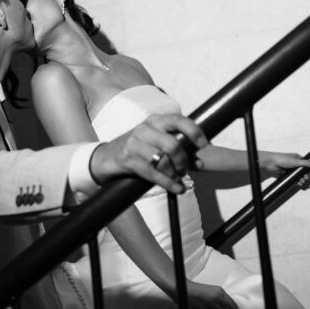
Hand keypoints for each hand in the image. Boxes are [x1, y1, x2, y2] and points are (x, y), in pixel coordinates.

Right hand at [90, 113, 206, 192]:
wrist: (106, 157)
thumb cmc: (138, 149)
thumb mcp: (156, 143)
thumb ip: (179, 149)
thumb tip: (200, 163)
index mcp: (155, 120)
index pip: (178, 120)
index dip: (194, 131)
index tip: (204, 144)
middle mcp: (145, 128)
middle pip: (172, 145)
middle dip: (183, 161)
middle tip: (184, 169)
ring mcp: (134, 143)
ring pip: (163, 160)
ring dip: (175, 173)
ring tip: (178, 178)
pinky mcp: (127, 159)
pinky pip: (153, 173)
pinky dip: (168, 183)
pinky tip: (177, 188)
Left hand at [261, 152, 309, 189]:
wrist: (271, 163)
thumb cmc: (283, 159)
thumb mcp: (297, 161)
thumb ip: (308, 163)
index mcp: (299, 158)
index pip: (308, 164)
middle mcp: (295, 163)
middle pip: (304, 171)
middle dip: (306, 176)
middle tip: (306, 179)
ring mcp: (291, 169)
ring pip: (299, 175)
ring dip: (302, 179)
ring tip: (302, 182)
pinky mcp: (287, 174)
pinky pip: (294, 178)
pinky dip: (297, 181)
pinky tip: (298, 184)